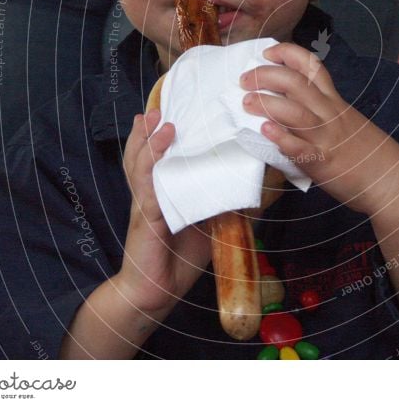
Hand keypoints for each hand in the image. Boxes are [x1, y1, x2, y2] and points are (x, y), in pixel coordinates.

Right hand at [117, 109, 211, 313]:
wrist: (156, 293)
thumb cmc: (180, 257)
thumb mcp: (209, 225)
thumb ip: (226, 206)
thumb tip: (257, 191)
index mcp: (163, 192)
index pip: (159, 159)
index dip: (159, 137)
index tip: (168, 111)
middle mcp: (150, 194)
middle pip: (142, 155)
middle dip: (147, 131)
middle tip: (156, 106)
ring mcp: (145, 206)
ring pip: (141, 167)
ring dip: (148, 142)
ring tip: (156, 119)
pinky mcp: (147, 221)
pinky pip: (148, 192)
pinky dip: (152, 171)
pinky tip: (157, 159)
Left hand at [240, 42, 398, 215]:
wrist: (390, 181)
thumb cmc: (366, 152)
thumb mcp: (347, 123)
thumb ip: (322, 114)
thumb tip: (287, 108)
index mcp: (335, 102)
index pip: (312, 67)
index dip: (288, 55)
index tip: (268, 54)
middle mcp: (330, 114)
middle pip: (297, 84)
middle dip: (267, 76)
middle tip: (245, 80)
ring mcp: (326, 138)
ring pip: (296, 111)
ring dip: (267, 103)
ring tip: (247, 102)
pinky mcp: (323, 162)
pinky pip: (301, 148)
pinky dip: (282, 138)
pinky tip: (266, 131)